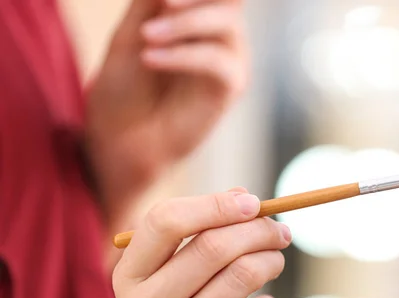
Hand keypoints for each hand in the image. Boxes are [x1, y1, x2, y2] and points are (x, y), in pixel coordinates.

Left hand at [84, 0, 247, 229]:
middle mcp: (220, 34)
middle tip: (163, 2)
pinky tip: (151, 58)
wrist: (123, 138)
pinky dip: (184, 55)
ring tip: (146, 37)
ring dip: (185, 23)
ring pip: (227, 23)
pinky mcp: (231, 87)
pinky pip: (218, 60)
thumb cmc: (125, 88)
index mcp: (198, 16)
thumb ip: (152, 0)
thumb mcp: (133, 31)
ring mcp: (229, 60)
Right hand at [112, 188, 290, 297]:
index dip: (214, 204)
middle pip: (214, 245)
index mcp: (129, 279)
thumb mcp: (164, 286)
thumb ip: (195, 238)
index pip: (165, 220)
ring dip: (272, 260)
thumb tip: (242, 196)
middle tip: (280, 231)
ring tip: (276, 261)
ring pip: (244, 274)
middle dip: (260, 230)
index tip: (251, 202)